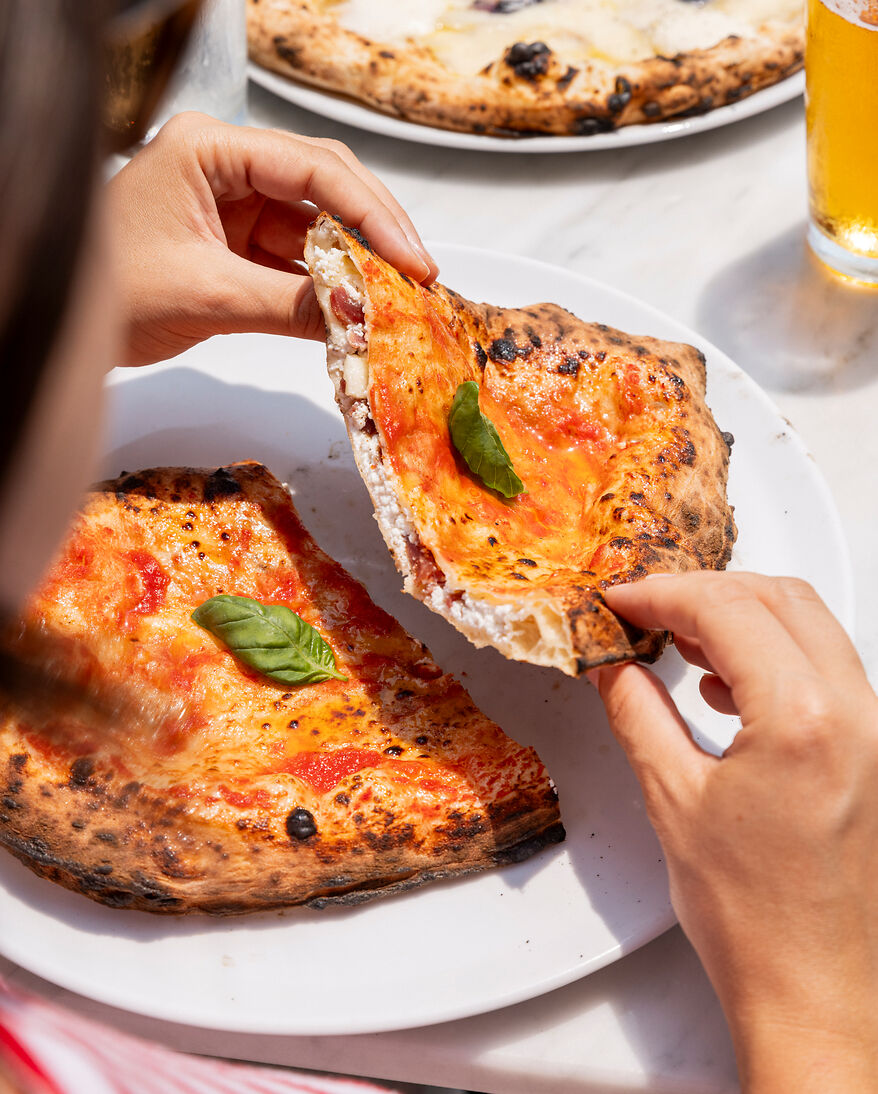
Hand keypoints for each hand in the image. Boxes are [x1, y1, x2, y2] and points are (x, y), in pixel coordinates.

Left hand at [108, 113, 437, 365]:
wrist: (66, 326)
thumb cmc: (109, 293)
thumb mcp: (207, 296)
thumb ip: (288, 304)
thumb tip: (361, 319)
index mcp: (207, 148)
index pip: (311, 167)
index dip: (371, 212)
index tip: (411, 257)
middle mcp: (226, 165)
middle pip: (324, 184)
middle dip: (375, 230)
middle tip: (419, 274)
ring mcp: (234, 203)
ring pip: (317, 223)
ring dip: (357, 260)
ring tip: (399, 295)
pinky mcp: (238, 240)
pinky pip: (298, 256)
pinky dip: (328, 283)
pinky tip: (358, 305)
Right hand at [591, 572, 877, 1092]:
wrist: (816, 990)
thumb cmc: (755, 920)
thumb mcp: (671, 799)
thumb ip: (637, 710)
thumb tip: (614, 663)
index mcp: (803, 719)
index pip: (725, 608)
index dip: (661, 592)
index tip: (622, 599)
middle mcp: (856, 713)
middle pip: (776, 597)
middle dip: (702, 591)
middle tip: (645, 610)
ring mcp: (874, 729)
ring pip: (807, 623)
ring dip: (739, 616)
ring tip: (677, 640)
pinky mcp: (874, 748)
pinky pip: (824, 665)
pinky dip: (771, 651)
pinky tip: (724, 682)